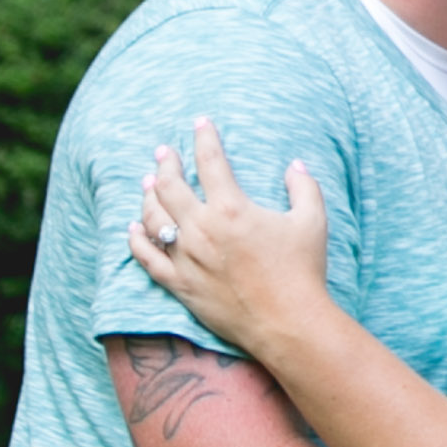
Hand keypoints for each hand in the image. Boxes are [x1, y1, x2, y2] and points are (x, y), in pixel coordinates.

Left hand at [128, 116, 329, 362]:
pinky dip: (137, 240)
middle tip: (163, 152)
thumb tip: (294, 166)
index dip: (204, 137)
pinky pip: (148, 259)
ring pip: (154, 219)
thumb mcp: (313, 221)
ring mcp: (186, 259)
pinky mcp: (180, 286)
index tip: (201, 123)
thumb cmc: (303, 271)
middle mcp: (202, 230)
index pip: (210, 161)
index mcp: (232, 208)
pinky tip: (133, 228)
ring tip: (148, 183)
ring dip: (149, 196)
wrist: (288, 324)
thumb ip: (304, 187)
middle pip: (171, 186)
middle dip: (165, 163)